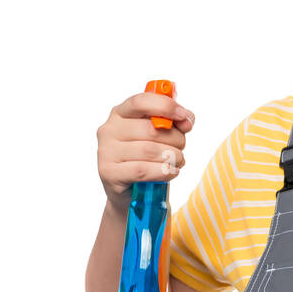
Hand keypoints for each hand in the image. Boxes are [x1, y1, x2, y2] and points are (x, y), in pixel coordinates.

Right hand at [97, 90, 194, 207]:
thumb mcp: (162, 134)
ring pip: (149, 150)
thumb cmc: (148, 156)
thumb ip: (175, 122)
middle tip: (181, 147)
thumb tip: (186, 120)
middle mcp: (109, 130)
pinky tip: (170, 172)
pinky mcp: (109, 173)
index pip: (141, 102)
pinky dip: (164, 171)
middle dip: (176, 139)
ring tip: (176, 161)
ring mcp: (106, 152)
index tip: (183, 115)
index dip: (165, 106)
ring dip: (172, 157)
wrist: (133, 189)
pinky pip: (143, 170)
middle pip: (151, 129)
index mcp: (121, 113)